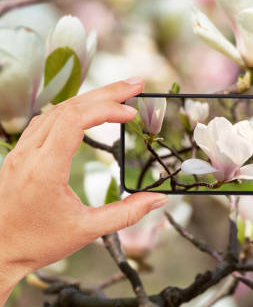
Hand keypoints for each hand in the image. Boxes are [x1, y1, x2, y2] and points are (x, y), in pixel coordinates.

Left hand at [0, 78, 168, 303]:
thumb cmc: (36, 243)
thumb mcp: (87, 231)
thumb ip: (126, 213)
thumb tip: (158, 199)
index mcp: (44, 169)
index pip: (75, 120)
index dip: (106, 109)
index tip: (131, 113)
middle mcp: (29, 154)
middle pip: (69, 106)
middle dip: (107, 92)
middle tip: (136, 84)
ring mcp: (21, 152)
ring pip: (56, 109)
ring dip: (89, 98)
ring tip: (118, 95)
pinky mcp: (20, 155)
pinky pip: (45, 120)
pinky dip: (71, 109)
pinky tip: (86, 111)